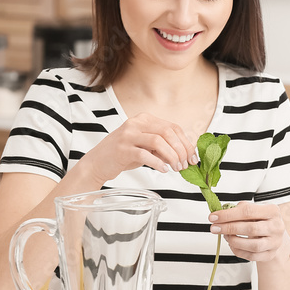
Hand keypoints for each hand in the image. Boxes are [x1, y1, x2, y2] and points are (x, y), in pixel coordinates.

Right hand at [83, 113, 197, 183]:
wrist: (97, 163)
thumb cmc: (123, 155)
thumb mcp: (146, 147)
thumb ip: (163, 147)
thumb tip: (185, 155)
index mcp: (145, 119)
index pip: (173, 127)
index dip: (186, 143)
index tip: (192, 158)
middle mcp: (136, 123)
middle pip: (168, 132)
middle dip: (181, 150)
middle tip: (185, 165)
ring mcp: (128, 135)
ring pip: (158, 141)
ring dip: (171, 156)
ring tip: (176, 168)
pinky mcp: (122, 149)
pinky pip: (145, 154)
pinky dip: (157, 163)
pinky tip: (163, 170)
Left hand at [209, 202, 287, 261]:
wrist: (274, 233)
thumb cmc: (261, 219)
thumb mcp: (253, 209)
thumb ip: (238, 210)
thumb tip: (220, 214)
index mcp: (272, 211)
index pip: (247, 211)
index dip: (228, 215)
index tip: (214, 217)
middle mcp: (276, 226)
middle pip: (250, 228)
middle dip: (229, 228)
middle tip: (215, 228)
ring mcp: (274, 242)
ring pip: (252, 245)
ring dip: (234, 241)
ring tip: (226, 236)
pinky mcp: (270, 254)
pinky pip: (252, 256)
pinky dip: (238, 251)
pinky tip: (232, 244)